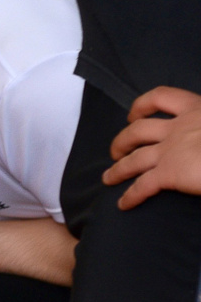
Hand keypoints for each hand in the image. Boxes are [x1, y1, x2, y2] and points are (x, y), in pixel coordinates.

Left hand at [104, 86, 200, 208]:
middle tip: (117, 151)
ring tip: (109, 177)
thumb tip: (199, 138)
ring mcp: (171, 150)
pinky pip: (142, 186)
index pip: (163, 97)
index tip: (135, 114)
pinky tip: (124, 204)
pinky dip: (130, 196)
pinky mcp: (169, 173)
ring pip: (133, 158)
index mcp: (198, 109)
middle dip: (122, 140)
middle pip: (137, 130)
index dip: (142, 104)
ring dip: (118, 168)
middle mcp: (179, 127)